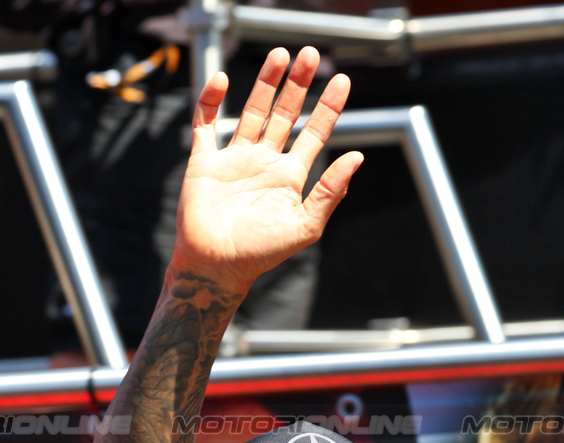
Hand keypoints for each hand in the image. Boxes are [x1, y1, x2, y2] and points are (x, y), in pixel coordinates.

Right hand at [172, 46, 361, 293]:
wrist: (216, 267)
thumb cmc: (261, 253)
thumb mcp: (306, 225)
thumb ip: (330, 191)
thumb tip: (358, 157)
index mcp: (290, 176)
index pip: (314, 133)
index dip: (328, 107)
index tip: (343, 81)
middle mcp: (264, 162)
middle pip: (285, 114)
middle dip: (298, 84)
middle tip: (311, 54)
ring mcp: (235, 158)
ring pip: (252, 111)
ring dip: (265, 83)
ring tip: (280, 54)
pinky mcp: (205, 161)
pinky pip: (206, 124)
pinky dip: (211, 101)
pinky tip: (224, 80)